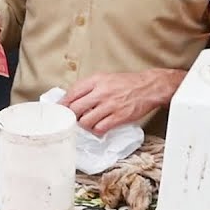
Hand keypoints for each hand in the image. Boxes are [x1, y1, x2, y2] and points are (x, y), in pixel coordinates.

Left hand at [62, 69, 181, 133]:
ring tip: (89, 123)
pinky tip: (99, 128)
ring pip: (85, 121)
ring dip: (84, 125)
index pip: (71, 93)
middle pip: (75, 109)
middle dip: (71, 116)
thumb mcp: (105, 78)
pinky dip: (96, 130)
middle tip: (73, 118)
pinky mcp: (118, 117)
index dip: (63, 104)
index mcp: (96, 80)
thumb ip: (89, 87)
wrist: (150, 86)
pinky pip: (99, 128)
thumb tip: (71, 99)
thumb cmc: (127, 83)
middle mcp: (101, 92)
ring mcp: (110, 105)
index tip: (60, 110)